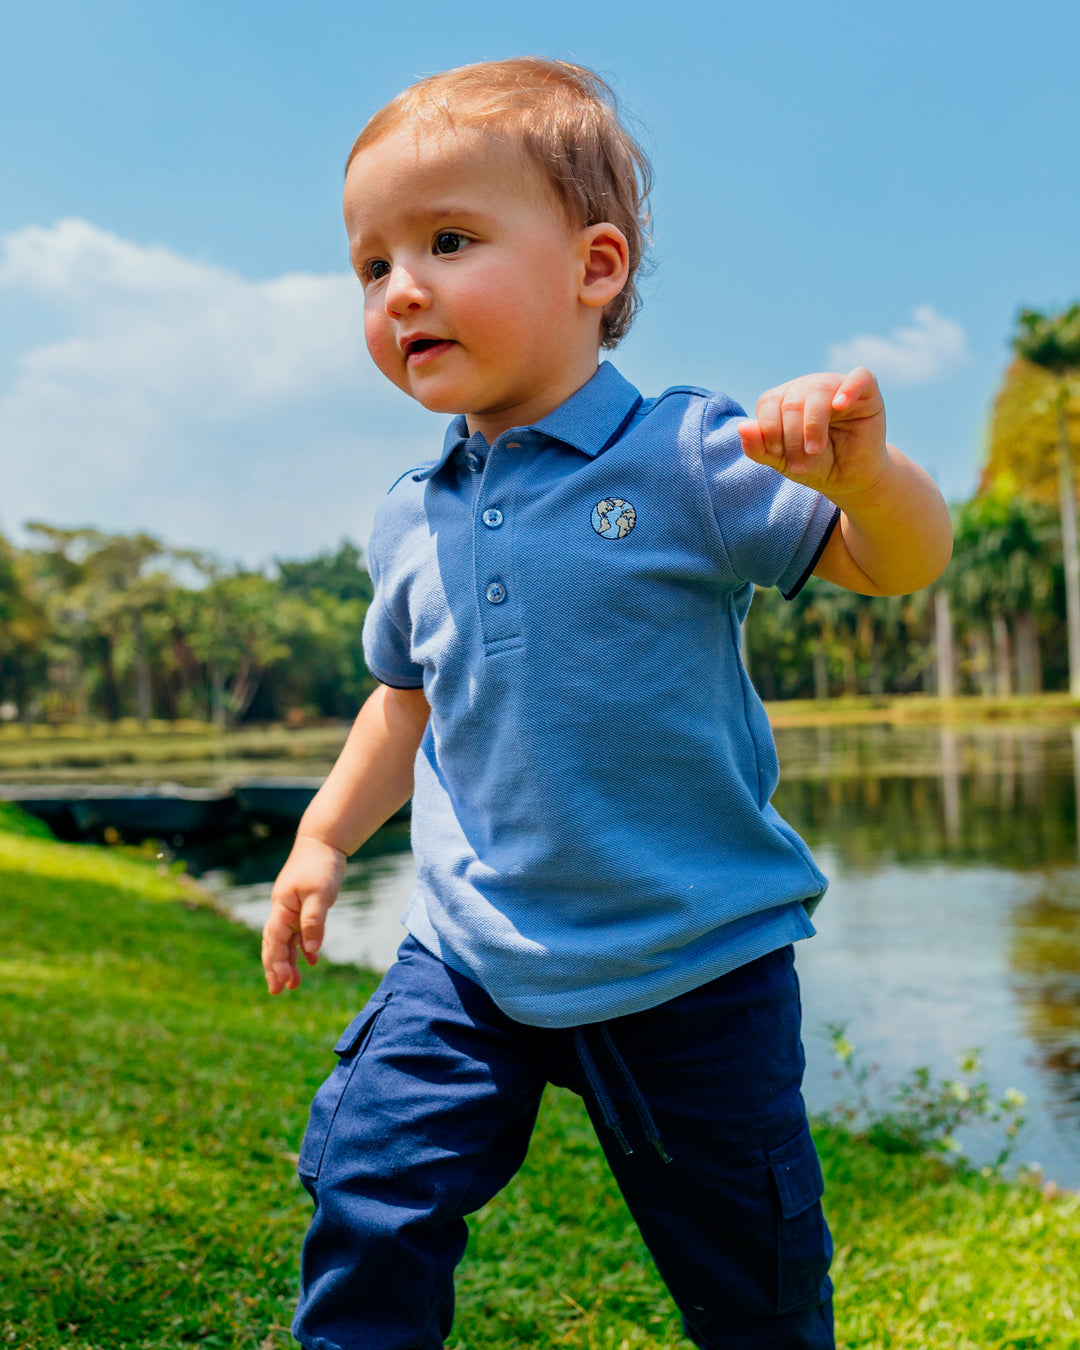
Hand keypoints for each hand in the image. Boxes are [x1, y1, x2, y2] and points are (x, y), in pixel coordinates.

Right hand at [261, 834, 346, 993]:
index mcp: (281, 907)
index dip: (277, 962)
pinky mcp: (302, 906)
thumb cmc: (320, 865)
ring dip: (288, 961)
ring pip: (285, 941)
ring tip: (294, 984)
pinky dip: (303, 947)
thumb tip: (311, 951)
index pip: (274, 941)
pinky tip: (311, 961)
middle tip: (278, 991)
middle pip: (273, 944)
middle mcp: (282, 910)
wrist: (323, 841)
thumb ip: (314, 922)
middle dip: (275, 968)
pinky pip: (299, 932)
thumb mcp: (320, 894)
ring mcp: (291, 909)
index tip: (282, 982)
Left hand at [737, 367, 887, 499]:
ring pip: (819, 391)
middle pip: (792, 401)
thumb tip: (741, 426)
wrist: (849, 479)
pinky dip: (849, 388)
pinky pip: (859, 377)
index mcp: (784, 399)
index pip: (768, 402)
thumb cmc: (814, 466)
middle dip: (792, 437)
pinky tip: (840, 405)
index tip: (777, 455)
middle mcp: (808, 387)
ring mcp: (837, 386)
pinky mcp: (866, 391)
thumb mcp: (782, 462)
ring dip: (813, 425)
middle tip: (801, 464)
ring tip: (815, 451)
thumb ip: (758, 447)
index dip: (770, 429)